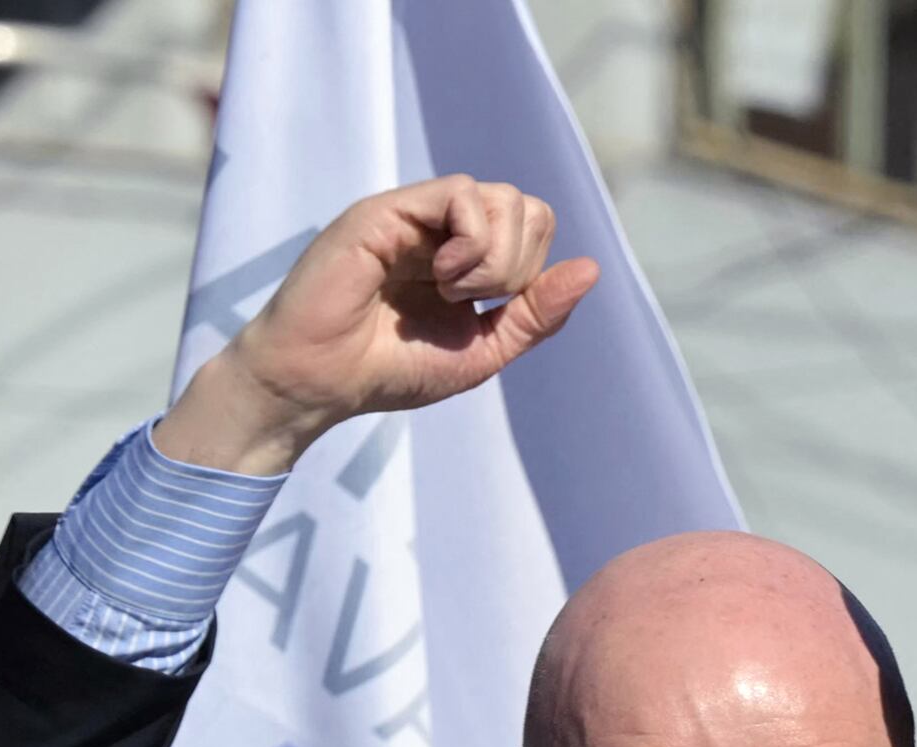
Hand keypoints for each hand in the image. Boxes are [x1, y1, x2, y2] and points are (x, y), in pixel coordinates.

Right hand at [155, 174, 598, 476]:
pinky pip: (462, 194)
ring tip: (451, 289)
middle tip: (473, 298)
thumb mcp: (486, 350)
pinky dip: (470, 243)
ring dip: (494, 257)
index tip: (492, 307)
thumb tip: (593, 269)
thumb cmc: (391, 369)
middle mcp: (442, 228)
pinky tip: (440, 277)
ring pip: (501, 196)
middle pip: (528, 207)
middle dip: (519, 263)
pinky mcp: (387, 210)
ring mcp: (414, 214)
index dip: (534, 270)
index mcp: (467, 255)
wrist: (323, 381)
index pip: (535, 227)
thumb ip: (537, 314)